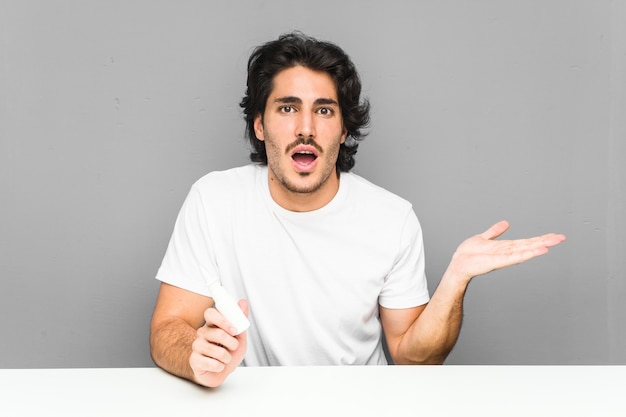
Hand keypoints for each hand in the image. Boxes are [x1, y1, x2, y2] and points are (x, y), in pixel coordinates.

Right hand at [189, 300, 248, 386]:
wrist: (219, 372)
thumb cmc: (229, 352)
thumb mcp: (239, 336)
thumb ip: (240, 320)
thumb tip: (243, 302)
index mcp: (212, 324)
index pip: (210, 313)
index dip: (222, 320)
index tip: (234, 330)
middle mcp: (202, 333)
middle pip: (217, 333)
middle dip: (232, 343)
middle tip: (234, 347)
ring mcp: (197, 346)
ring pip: (217, 351)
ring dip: (227, 357)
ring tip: (226, 358)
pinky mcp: (194, 360)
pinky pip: (212, 364)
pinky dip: (220, 367)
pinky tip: (218, 366)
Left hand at [447, 220, 565, 283]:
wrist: (458, 264)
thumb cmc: (469, 253)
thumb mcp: (483, 238)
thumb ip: (495, 231)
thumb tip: (506, 223)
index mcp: (505, 247)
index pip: (527, 241)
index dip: (540, 238)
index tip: (555, 235)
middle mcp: (507, 252)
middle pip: (530, 245)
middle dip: (545, 241)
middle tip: (562, 237)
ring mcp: (503, 257)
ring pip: (525, 251)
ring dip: (538, 247)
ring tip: (553, 244)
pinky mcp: (497, 261)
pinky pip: (514, 257)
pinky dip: (526, 254)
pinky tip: (536, 251)